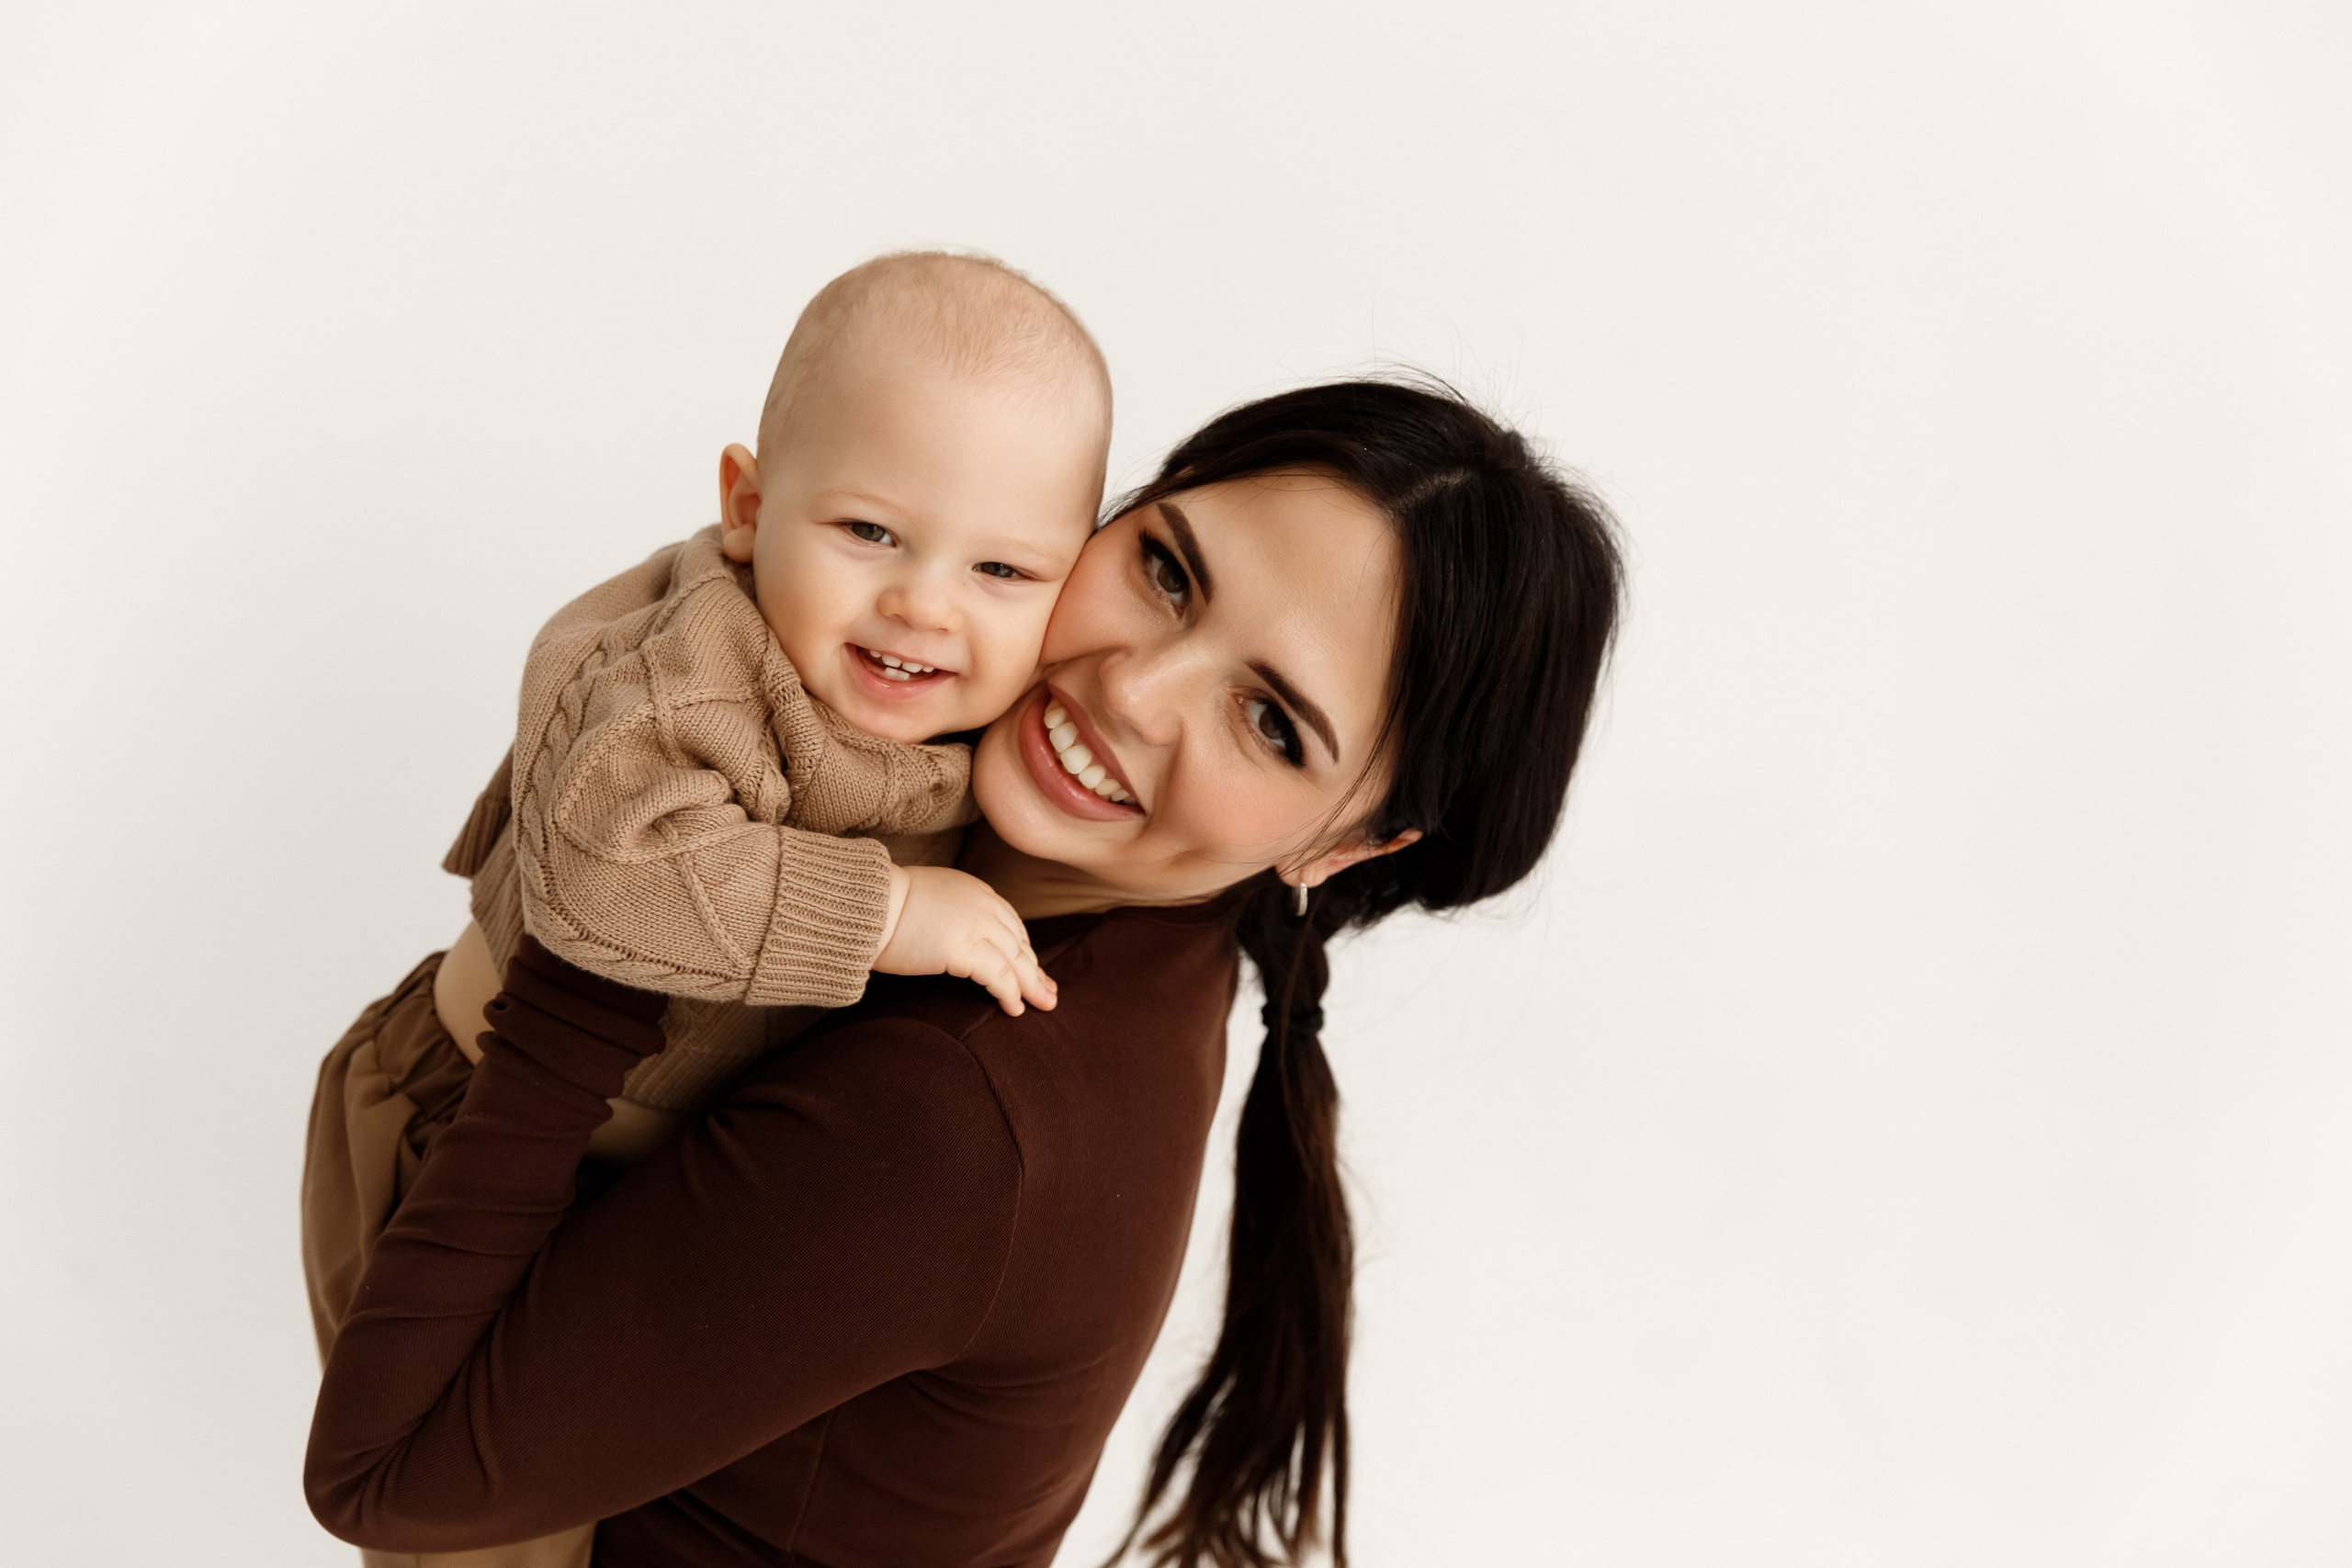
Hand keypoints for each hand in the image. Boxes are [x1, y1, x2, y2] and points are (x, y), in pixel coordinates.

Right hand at [874, 865, 1057, 1015]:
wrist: (866, 905)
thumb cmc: (882, 908)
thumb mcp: (925, 900)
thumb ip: (947, 914)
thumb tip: (947, 937)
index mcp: (974, 890)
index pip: (1010, 923)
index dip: (1022, 949)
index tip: (1032, 967)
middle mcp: (982, 904)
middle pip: (1018, 941)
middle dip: (1034, 969)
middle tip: (1048, 991)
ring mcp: (976, 925)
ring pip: (1016, 960)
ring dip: (1031, 985)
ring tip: (1042, 1004)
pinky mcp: (965, 948)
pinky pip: (999, 976)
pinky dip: (1010, 993)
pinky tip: (1015, 1009)